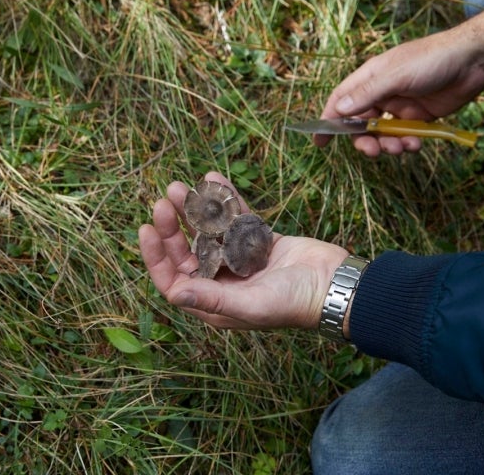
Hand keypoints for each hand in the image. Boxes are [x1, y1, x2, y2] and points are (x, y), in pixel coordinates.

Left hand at [138, 172, 348, 329]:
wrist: (337, 285)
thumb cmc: (295, 303)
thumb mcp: (252, 304)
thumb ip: (212, 298)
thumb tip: (173, 292)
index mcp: (214, 302)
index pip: (174, 279)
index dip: (156, 255)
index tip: (146, 228)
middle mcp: (223, 281)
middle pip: (187, 251)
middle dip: (173, 226)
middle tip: (165, 198)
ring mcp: (240, 259)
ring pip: (207, 231)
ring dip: (194, 209)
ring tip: (181, 185)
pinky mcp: (258, 241)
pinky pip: (234, 218)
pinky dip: (224, 200)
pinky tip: (213, 179)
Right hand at [316, 0, 483, 155]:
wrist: (473, 60)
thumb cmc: (432, 59)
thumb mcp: (396, 75)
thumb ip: (368, 93)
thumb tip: (339, 110)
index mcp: (370, 78)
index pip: (341, 101)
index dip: (329, 121)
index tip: (320, 142)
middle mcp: (382, 93)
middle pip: (361, 124)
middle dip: (365, 141)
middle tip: (373, 152)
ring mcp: (400, 107)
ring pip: (383, 134)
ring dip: (388, 145)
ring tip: (402, 148)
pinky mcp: (419, 117)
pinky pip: (405, 136)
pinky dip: (408, 143)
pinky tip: (417, 143)